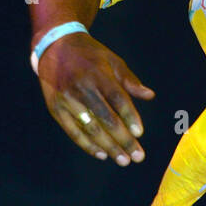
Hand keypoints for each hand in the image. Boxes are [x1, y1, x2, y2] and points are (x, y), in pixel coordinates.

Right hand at [36, 31, 154, 165]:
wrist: (55, 45)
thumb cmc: (89, 55)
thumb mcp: (111, 60)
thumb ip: (129, 80)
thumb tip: (150, 95)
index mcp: (98, 73)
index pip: (117, 98)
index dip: (129, 116)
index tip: (140, 133)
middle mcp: (81, 87)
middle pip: (105, 118)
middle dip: (123, 139)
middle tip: (137, 156)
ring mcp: (66, 98)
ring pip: (90, 128)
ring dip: (108, 146)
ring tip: (123, 160)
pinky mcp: (55, 107)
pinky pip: (72, 131)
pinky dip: (87, 144)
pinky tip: (101, 154)